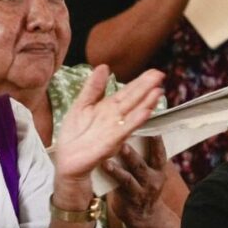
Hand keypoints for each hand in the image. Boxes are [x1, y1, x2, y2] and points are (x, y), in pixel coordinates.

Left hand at [53, 66, 165, 180]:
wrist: (67, 160)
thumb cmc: (75, 135)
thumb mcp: (81, 105)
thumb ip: (93, 87)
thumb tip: (105, 66)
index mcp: (108, 107)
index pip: (128, 92)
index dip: (140, 82)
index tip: (155, 71)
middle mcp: (115, 117)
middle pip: (133, 100)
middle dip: (147, 88)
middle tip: (161, 75)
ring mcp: (114, 129)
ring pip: (133, 113)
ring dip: (146, 103)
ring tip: (158, 92)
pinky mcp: (110, 142)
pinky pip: (124, 130)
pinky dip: (135, 121)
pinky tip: (146, 112)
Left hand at [102, 137, 168, 227]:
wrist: (143, 218)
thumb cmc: (141, 187)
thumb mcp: (149, 172)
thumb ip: (142, 156)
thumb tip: (129, 132)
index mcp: (159, 169)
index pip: (160, 151)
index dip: (156, 139)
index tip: (149, 123)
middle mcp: (154, 178)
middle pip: (147, 159)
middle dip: (140, 145)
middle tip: (130, 133)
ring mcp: (143, 189)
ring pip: (135, 171)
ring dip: (127, 159)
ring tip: (119, 147)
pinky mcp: (131, 197)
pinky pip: (122, 183)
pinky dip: (114, 173)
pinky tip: (105, 164)